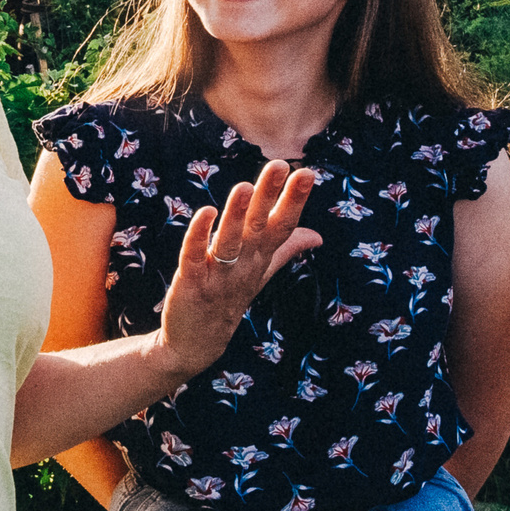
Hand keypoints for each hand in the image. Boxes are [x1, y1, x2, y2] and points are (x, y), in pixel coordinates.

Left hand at [151, 161, 320, 380]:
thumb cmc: (228, 300)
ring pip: (230, 241)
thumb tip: (317, 234)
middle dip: (269, 196)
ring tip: (244, 187)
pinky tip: (205, 213)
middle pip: (259, 228)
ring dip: (237, 215)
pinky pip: (195, 256)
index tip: (307, 172)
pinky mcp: (192, 283)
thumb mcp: (260, 272)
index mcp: (259, 259)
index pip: (282, 227)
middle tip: (281, 165)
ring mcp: (219, 276)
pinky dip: (199, 236)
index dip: (294, 200)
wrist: (196, 344)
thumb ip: (285, 249)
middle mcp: (243, 266)